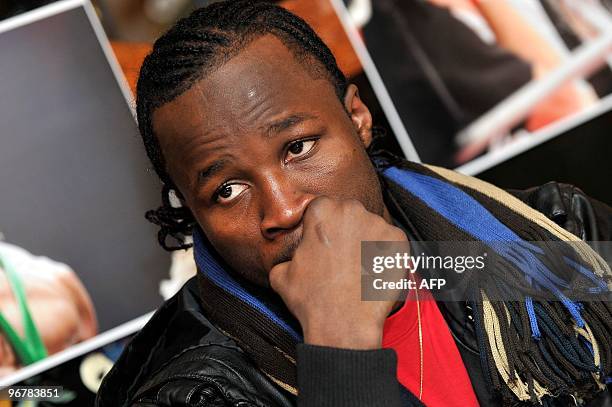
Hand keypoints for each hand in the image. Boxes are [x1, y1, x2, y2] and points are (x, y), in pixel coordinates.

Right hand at [269, 196, 407, 349]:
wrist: (344, 325)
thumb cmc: (311, 299)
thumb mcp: (281, 274)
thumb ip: (289, 255)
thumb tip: (293, 256)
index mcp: (322, 210)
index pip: (324, 208)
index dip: (323, 227)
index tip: (325, 244)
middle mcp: (352, 209)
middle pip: (349, 213)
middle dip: (346, 231)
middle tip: (342, 258)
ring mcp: (378, 224)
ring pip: (372, 227)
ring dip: (366, 242)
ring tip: (359, 269)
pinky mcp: (399, 241)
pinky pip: (392, 242)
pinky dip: (386, 255)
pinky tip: (375, 272)